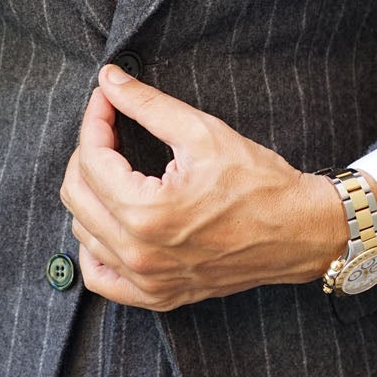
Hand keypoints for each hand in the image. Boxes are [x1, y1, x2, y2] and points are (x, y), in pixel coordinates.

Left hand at [59, 64, 355, 309]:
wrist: (298, 231)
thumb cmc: (259, 183)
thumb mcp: (202, 133)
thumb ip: (147, 104)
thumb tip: (109, 80)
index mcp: (148, 213)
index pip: (92, 158)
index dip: (95, 119)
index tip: (106, 99)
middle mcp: (140, 253)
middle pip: (77, 194)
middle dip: (88, 152)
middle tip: (110, 129)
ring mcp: (147, 280)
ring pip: (83, 232)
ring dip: (90, 194)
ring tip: (115, 169)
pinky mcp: (157, 295)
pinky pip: (100, 277)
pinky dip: (94, 248)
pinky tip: (109, 222)